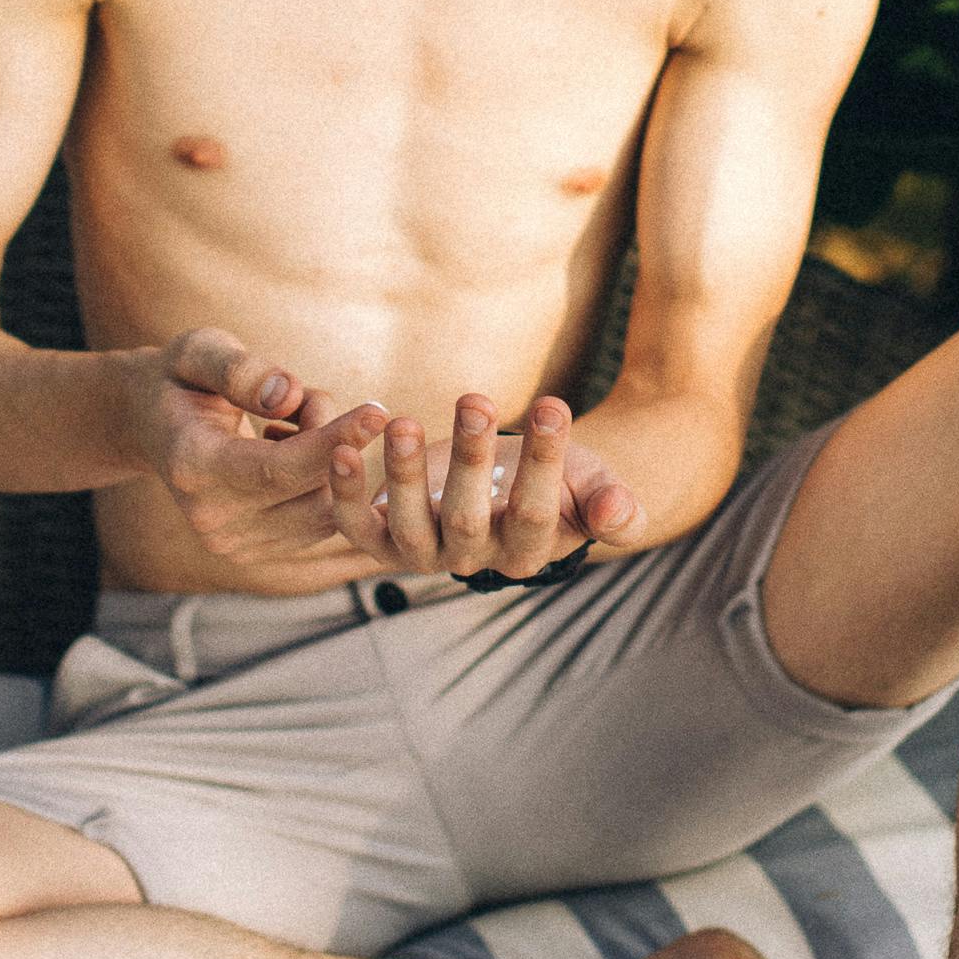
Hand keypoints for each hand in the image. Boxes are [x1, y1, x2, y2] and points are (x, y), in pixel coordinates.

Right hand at [126, 327, 385, 567]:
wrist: (150, 423)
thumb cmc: (182, 378)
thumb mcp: (199, 351)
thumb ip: (240, 370)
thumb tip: (288, 396)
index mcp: (191, 466)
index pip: (276, 467)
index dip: (331, 440)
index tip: (378, 411)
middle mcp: (209, 516)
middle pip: (309, 491)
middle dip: (336, 439)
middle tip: (314, 396)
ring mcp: (232, 543)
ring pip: (323, 509)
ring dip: (331, 459)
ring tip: (292, 419)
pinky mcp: (255, 553)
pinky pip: (320, 521)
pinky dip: (324, 481)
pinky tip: (291, 447)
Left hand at [326, 389, 645, 578]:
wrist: (511, 481)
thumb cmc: (561, 481)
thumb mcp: (594, 486)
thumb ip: (613, 505)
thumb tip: (618, 513)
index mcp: (530, 552)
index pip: (536, 515)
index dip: (545, 462)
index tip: (554, 404)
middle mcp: (474, 559)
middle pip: (469, 518)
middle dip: (471, 458)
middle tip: (475, 399)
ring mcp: (425, 550)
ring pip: (410, 525)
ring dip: (404, 475)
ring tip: (405, 423)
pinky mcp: (384, 535)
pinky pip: (358, 525)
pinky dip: (345, 494)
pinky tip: (341, 450)